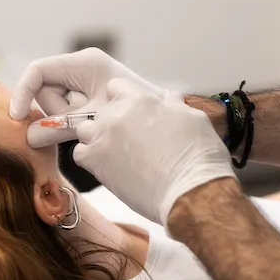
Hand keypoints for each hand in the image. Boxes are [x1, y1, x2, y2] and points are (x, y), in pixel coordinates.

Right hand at [9, 48, 162, 147]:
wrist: (171, 135)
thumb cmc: (137, 121)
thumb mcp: (93, 122)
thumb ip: (59, 127)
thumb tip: (29, 136)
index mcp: (85, 63)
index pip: (38, 71)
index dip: (23, 92)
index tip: (17, 117)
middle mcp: (84, 68)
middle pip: (46, 90)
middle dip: (56, 111)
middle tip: (81, 123)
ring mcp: (88, 83)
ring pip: (57, 104)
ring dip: (68, 120)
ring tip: (93, 125)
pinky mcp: (92, 98)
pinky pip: (69, 111)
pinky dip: (75, 123)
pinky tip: (93, 128)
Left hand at [73, 78, 235, 226]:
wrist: (192, 192)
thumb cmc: (199, 157)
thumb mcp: (193, 118)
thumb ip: (173, 104)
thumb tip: (167, 97)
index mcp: (139, 99)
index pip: (116, 87)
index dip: (122, 100)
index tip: (130, 114)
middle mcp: (116, 114)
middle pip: (100, 110)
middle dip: (111, 122)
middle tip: (128, 140)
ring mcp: (103, 137)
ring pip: (85, 130)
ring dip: (96, 138)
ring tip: (116, 154)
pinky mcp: (95, 161)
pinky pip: (80, 154)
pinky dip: (90, 159)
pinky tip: (108, 168)